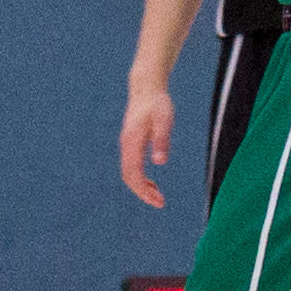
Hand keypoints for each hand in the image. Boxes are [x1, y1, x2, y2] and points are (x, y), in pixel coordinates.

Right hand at [119, 79, 175, 209]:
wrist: (145, 88)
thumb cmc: (157, 103)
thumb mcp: (164, 120)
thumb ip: (162, 140)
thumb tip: (160, 162)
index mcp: (132, 141)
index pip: (133, 173)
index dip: (143, 190)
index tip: (158, 200)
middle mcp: (126, 145)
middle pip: (128, 176)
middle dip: (142, 192)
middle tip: (160, 203)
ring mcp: (126, 144)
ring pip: (129, 172)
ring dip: (141, 187)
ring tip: (158, 196)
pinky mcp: (130, 143)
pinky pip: (131, 166)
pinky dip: (140, 178)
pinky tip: (152, 183)